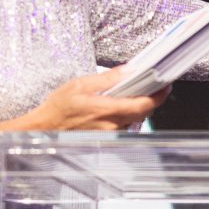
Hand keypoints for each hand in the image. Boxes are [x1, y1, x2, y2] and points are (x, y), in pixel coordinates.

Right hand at [31, 68, 171, 130]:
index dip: (159, 96)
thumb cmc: (57, 108)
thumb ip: (108, 78)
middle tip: (152, 84)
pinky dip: (126, 115)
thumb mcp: (80, 84)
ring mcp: (109, 134)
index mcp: (106, 110)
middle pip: (143, 113)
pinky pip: (124, 126)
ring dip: (137, 107)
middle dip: (150, 99)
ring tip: (132, 92)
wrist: (43, 129)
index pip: (143, 105)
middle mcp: (111, 126)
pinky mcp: (106, 139)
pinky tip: (119, 105)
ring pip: (134, 120)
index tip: (166, 85)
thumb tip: (128, 70)